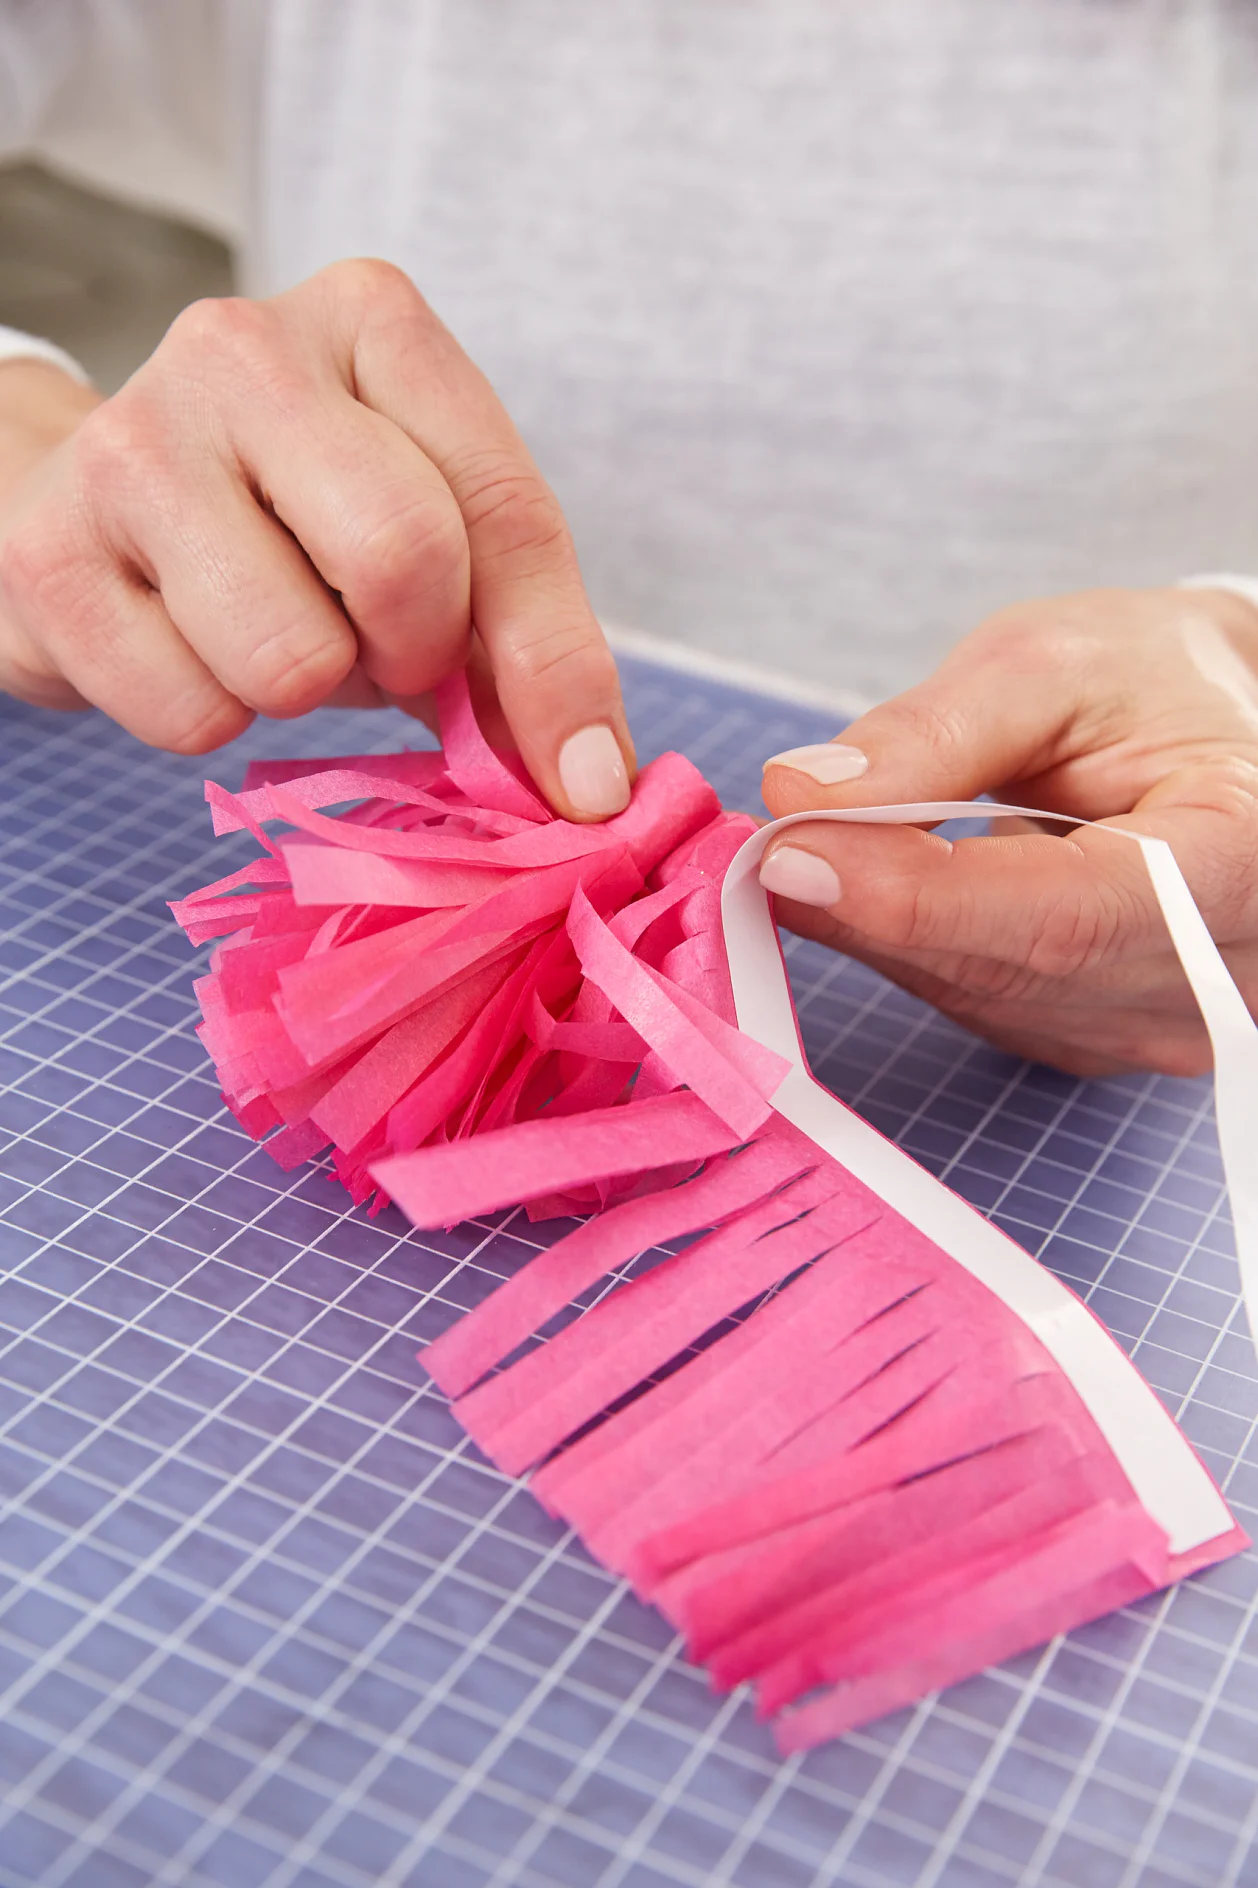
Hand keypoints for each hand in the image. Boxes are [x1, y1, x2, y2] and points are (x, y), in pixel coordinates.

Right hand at [0, 263, 633, 818]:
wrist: (85, 512)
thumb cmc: (284, 528)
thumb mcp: (425, 548)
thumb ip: (516, 644)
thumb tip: (594, 785)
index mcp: (371, 323)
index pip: (506, 509)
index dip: (557, 667)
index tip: (586, 779)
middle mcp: (244, 349)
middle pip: (405, 561)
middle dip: (413, 656)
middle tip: (377, 650)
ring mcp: (132, 442)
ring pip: (292, 658)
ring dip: (303, 690)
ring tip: (267, 628)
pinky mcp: (49, 553)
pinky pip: (192, 713)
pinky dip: (209, 717)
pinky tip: (182, 645)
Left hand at [759, 587, 1257, 1075]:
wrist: (1214, 738)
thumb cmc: (1147, 683)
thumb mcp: (1050, 663)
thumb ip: (932, 731)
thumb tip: (802, 797)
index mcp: (1241, 859)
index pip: (1067, 914)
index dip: (918, 897)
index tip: (791, 853)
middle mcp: (1220, 976)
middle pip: (1010, 968)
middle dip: (868, 907)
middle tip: (762, 843)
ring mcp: (1163, 1025)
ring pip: (976, 997)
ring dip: (876, 929)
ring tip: (813, 847)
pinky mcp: (1098, 1039)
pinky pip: (974, 1005)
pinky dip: (904, 947)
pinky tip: (869, 887)